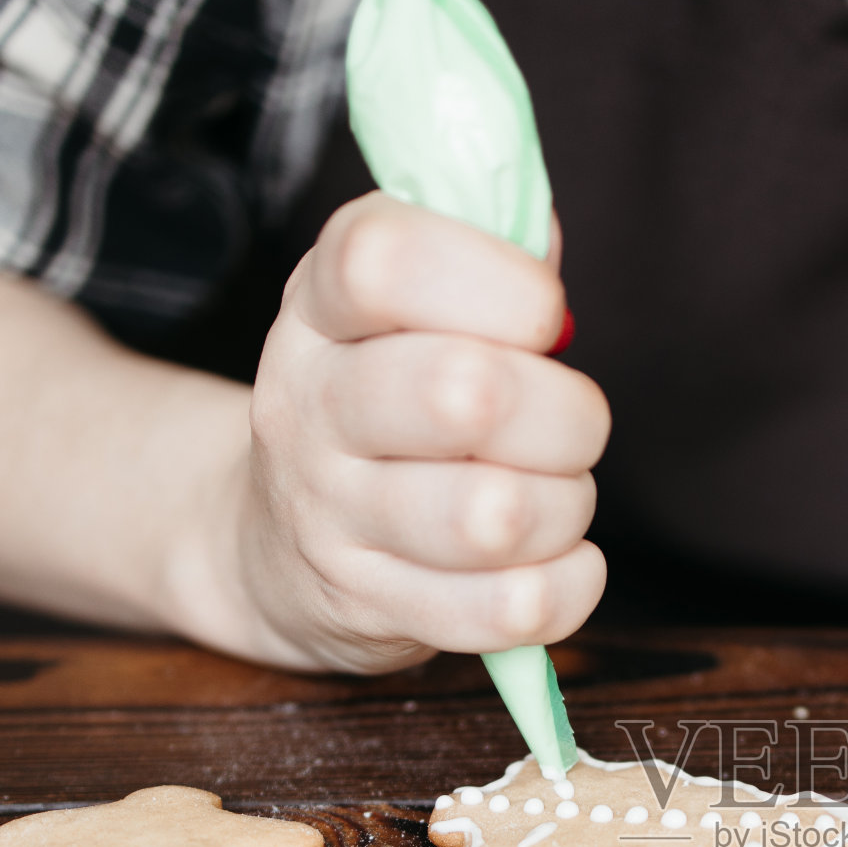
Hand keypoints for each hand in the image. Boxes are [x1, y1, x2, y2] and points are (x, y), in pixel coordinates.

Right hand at [231, 191, 608, 672]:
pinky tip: (561, 562)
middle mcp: (310, 410)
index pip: (386, 260)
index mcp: (320, 311)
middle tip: (570, 424)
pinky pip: (512, 608)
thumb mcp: (404, 316)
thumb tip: (544, 237)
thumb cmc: (386, 413)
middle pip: (466, 393)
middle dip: (566, 413)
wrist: (277, 548)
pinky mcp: (376, 608)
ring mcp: (333, 518)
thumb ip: (483, 261)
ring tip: (556, 497)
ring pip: (498, 514)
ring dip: (569, 505)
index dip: (496, 282)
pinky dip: (570, 585)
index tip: (545, 313)